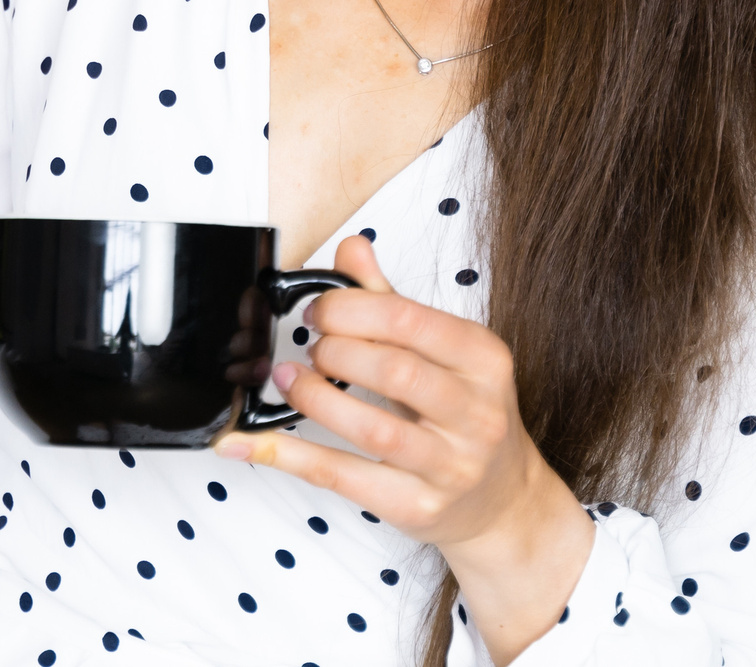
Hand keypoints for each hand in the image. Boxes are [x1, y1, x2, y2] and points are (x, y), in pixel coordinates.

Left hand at [210, 234, 592, 662]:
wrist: (504, 501)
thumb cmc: (465, 414)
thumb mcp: (446, 353)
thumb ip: (393, 302)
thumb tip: (350, 248)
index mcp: (484, 360)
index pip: (410, 320)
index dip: (351, 309)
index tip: (318, 309)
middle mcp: (477, 414)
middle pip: (394, 371)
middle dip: (336, 352)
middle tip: (309, 347)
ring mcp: (452, 467)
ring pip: (373, 429)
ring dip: (315, 399)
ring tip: (288, 379)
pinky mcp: (419, 508)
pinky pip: (345, 478)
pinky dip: (290, 457)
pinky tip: (251, 443)